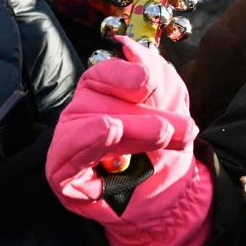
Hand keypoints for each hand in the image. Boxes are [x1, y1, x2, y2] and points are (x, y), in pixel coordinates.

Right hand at [46, 37, 213, 245]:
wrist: (167, 199)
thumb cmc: (162, 150)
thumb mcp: (170, 106)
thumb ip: (155, 74)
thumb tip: (128, 46)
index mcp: (101, 92)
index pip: (103, 75)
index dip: (124, 76)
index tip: (147, 82)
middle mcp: (81, 114)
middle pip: (99, 102)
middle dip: (146, 115)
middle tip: (183, 129)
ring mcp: (69, 144)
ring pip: (90, 126)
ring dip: (131, 128)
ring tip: (162, 133)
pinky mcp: (63, 175)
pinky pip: (67, 157)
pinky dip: (88, 142)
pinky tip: (109, 131)